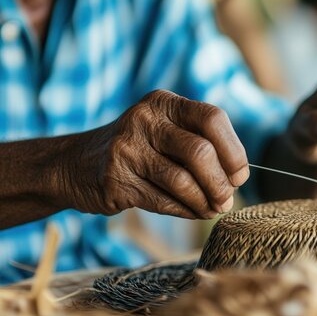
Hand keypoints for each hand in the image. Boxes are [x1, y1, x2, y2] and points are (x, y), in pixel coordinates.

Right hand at [60, 90, 247, 218]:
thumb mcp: (166, 132)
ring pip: (183, 181)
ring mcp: (126, 148)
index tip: (240, 176)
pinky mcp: (115, 179)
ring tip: (213, 209)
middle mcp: (145, 119)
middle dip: (220, 183)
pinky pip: (163, 200)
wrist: (76, 164)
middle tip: (226, 200)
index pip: (213, 118)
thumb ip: (201, 145)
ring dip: (205, 202)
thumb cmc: (139, 150)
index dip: (234, 151)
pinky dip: (186, 211)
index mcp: (165, 103)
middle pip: (200, 152)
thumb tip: (237, 179)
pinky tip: (194, 212)